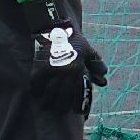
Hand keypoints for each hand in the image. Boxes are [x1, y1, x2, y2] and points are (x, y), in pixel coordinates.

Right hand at [20, 0, 108, 114]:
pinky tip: (36, 95)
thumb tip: (103, 82)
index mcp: (79, 70)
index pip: (78, 94)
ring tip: (45, 105)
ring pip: (49, 93)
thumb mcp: (89, 52)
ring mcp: (52, 70)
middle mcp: (66, 72)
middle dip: (60, 106)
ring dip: (47, 102)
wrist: (57, 28)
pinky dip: (36, 90)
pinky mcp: (40, 67)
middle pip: (63, 97)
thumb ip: (97, 67)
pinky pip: (37, 83)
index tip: (74, 111)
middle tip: (58, 110)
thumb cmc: (75, 41)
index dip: (77, 106)